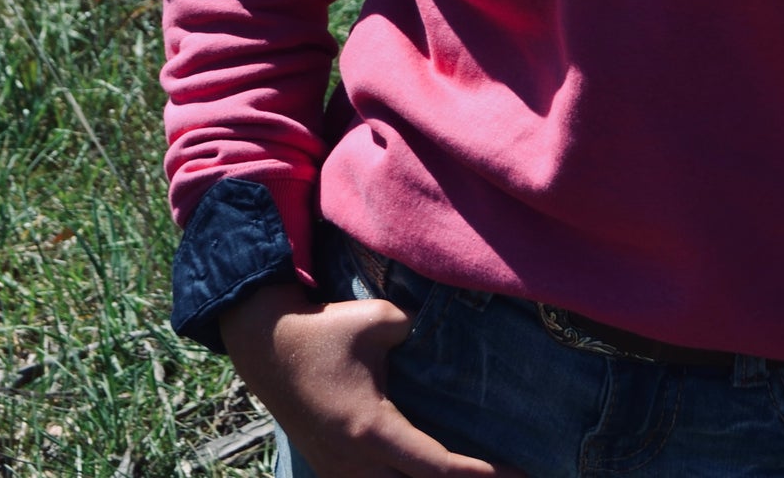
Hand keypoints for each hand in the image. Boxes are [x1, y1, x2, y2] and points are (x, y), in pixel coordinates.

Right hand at [219, 283, 526, 477]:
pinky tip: (421, 469)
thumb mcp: (378, 321)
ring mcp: (337, 473)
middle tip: (500, 476)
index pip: (436, 466)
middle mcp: (354, 464)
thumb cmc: (324, 332)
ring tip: (464, 472)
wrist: (267, 345)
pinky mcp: (328, 470)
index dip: (479, 474)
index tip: (516, 473)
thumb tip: (443, 337)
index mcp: (371, 430)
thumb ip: (417, 331)